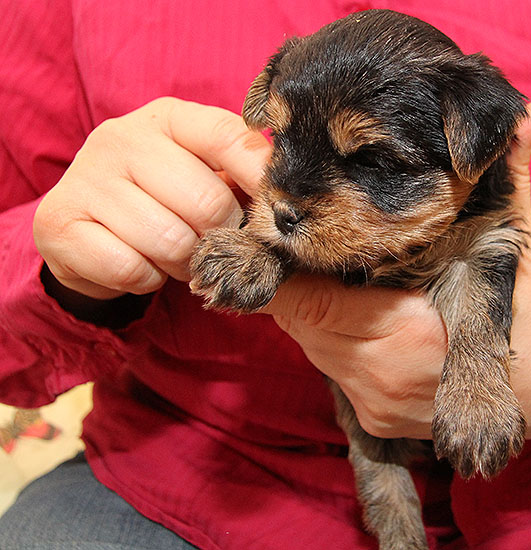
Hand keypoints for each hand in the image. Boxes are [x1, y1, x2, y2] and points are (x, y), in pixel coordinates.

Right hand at [33, 97, 269, 301]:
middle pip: (208, 201)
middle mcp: (121, 137)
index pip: (228, 137)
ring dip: (185, 262)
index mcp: (168, 118)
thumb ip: (243, 177)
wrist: (85, 230)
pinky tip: (141, 263)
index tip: (279, 211)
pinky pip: (130, 268)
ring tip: (177, 254)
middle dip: (221, 236)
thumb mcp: (203, 174)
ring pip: (172, 241)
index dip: (261, 179)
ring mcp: (86, 177)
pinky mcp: (59, 223)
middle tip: (212, 241)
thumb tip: (291, 204)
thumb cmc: (163, 199)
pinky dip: (147, 279)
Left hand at [263, 102, 530, 439]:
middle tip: (326, 243)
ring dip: (316, 308)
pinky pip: (329, 367)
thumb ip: (509, 177)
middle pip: (296, 319)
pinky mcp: (375, 420)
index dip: (286, 263)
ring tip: (352, 275)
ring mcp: (373, 404)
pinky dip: (334, 337)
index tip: (292, 229)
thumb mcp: (516, 240)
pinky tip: (364, 313)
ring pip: (308, 343)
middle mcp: (377, 378)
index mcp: (403, 333)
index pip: (301, 299)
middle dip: (303, 278)